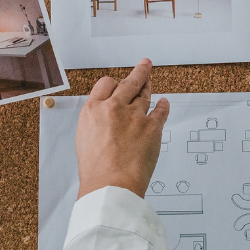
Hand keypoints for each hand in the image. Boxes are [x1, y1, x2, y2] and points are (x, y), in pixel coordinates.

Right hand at [76, 59, 169, 199]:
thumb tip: (104, 119)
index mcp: (93, 110)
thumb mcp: (84, 139)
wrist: (111, 185)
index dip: (114, 83)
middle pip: (129, 83)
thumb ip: (96, 123)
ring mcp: (135, 116)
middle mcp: (114, 108)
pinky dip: (164, 106)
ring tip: (151, 81)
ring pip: (145, 95)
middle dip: (139, 72)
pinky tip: (165, 103)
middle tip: (145, 65)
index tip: (118, 82)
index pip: (105, 84)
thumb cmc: (96, 170)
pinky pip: (161, 111)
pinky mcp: (152, 127)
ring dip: (149, 87)